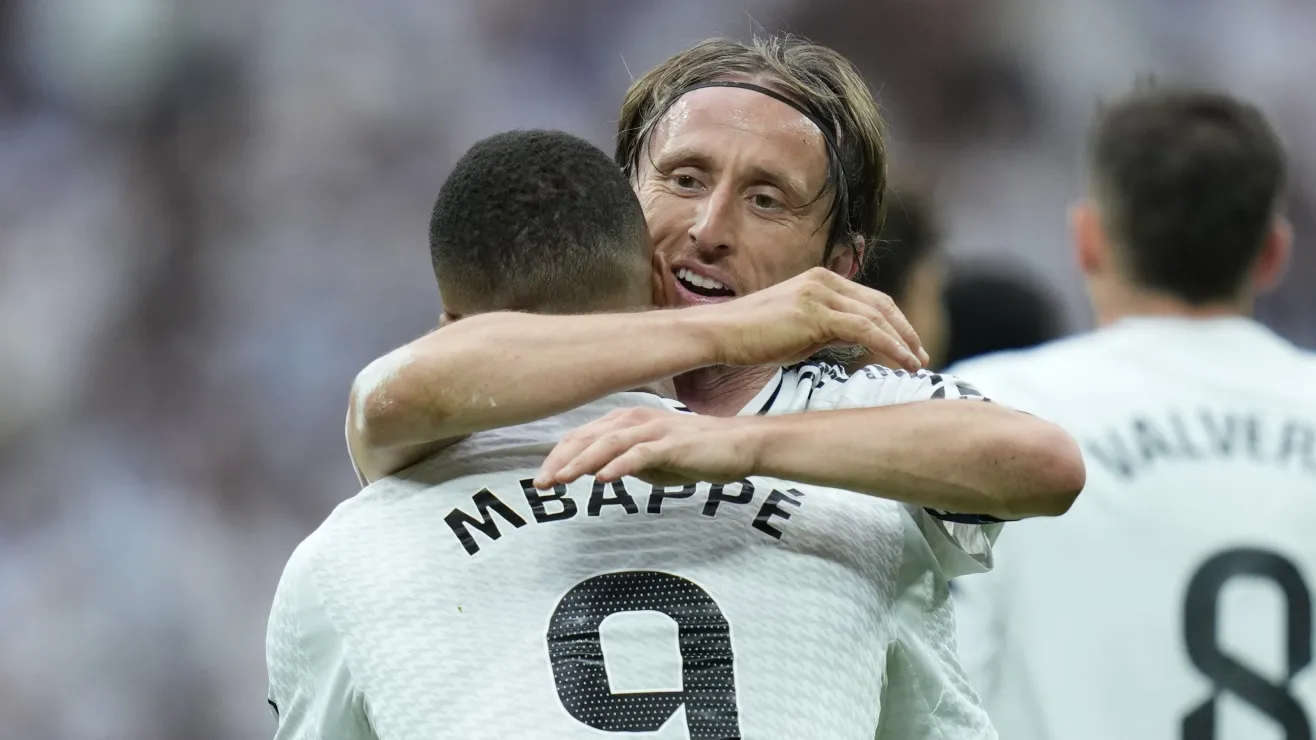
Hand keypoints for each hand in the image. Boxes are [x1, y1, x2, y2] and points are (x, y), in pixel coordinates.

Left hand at [534, 407, 763, 488]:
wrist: (739, 446)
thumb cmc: (696, 453)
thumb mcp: (653, 460)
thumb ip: (627, 462)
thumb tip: (602, 473)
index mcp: (627, 421)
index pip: (583, 436)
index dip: (560, 456)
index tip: (543, 478)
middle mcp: (636, 420)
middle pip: (588, 437)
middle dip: (561, 460)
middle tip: (541, 483)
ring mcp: (654, 430)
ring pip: (608, 443)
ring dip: (582, 462)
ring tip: (562, 480)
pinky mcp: (672, 444)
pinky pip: (639, 454)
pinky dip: (618, 465)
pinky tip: (602, 479)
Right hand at [698, 267, 926, 370]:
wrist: (719, 334)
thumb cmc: (751, 338)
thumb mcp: (797, 330)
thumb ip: (826, 330)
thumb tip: (852, 342)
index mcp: (819, 281)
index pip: (869, 299)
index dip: (893, 322)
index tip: (907, 345)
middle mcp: (823, 281)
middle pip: (880, 304)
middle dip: (905, 331)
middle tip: (921, 356)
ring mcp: (820, 295)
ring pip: (877, 317)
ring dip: (903, 341)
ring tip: (917, 363)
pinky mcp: (817, 315)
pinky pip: (865, 330)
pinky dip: (890, 346)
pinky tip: (903, 361)